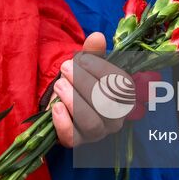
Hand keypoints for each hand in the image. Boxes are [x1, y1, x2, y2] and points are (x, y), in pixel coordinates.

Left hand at [51, 32, 127, 147]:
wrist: (60, 101)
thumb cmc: (78, 81)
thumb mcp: (85, 64)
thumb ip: (92, 52)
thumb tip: (97, 36)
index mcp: (123, 96)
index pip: (122, 85)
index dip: (101, 70)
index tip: (82, 59)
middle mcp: (115, 118)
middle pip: (107, 104)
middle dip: (84, 82)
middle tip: (65, 68)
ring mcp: (97, 133)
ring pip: (92, 122)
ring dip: (73, 100)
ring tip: (59, 85)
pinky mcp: (77, 143)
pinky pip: (73, 137)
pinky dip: (63, 121)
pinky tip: (55, 107)